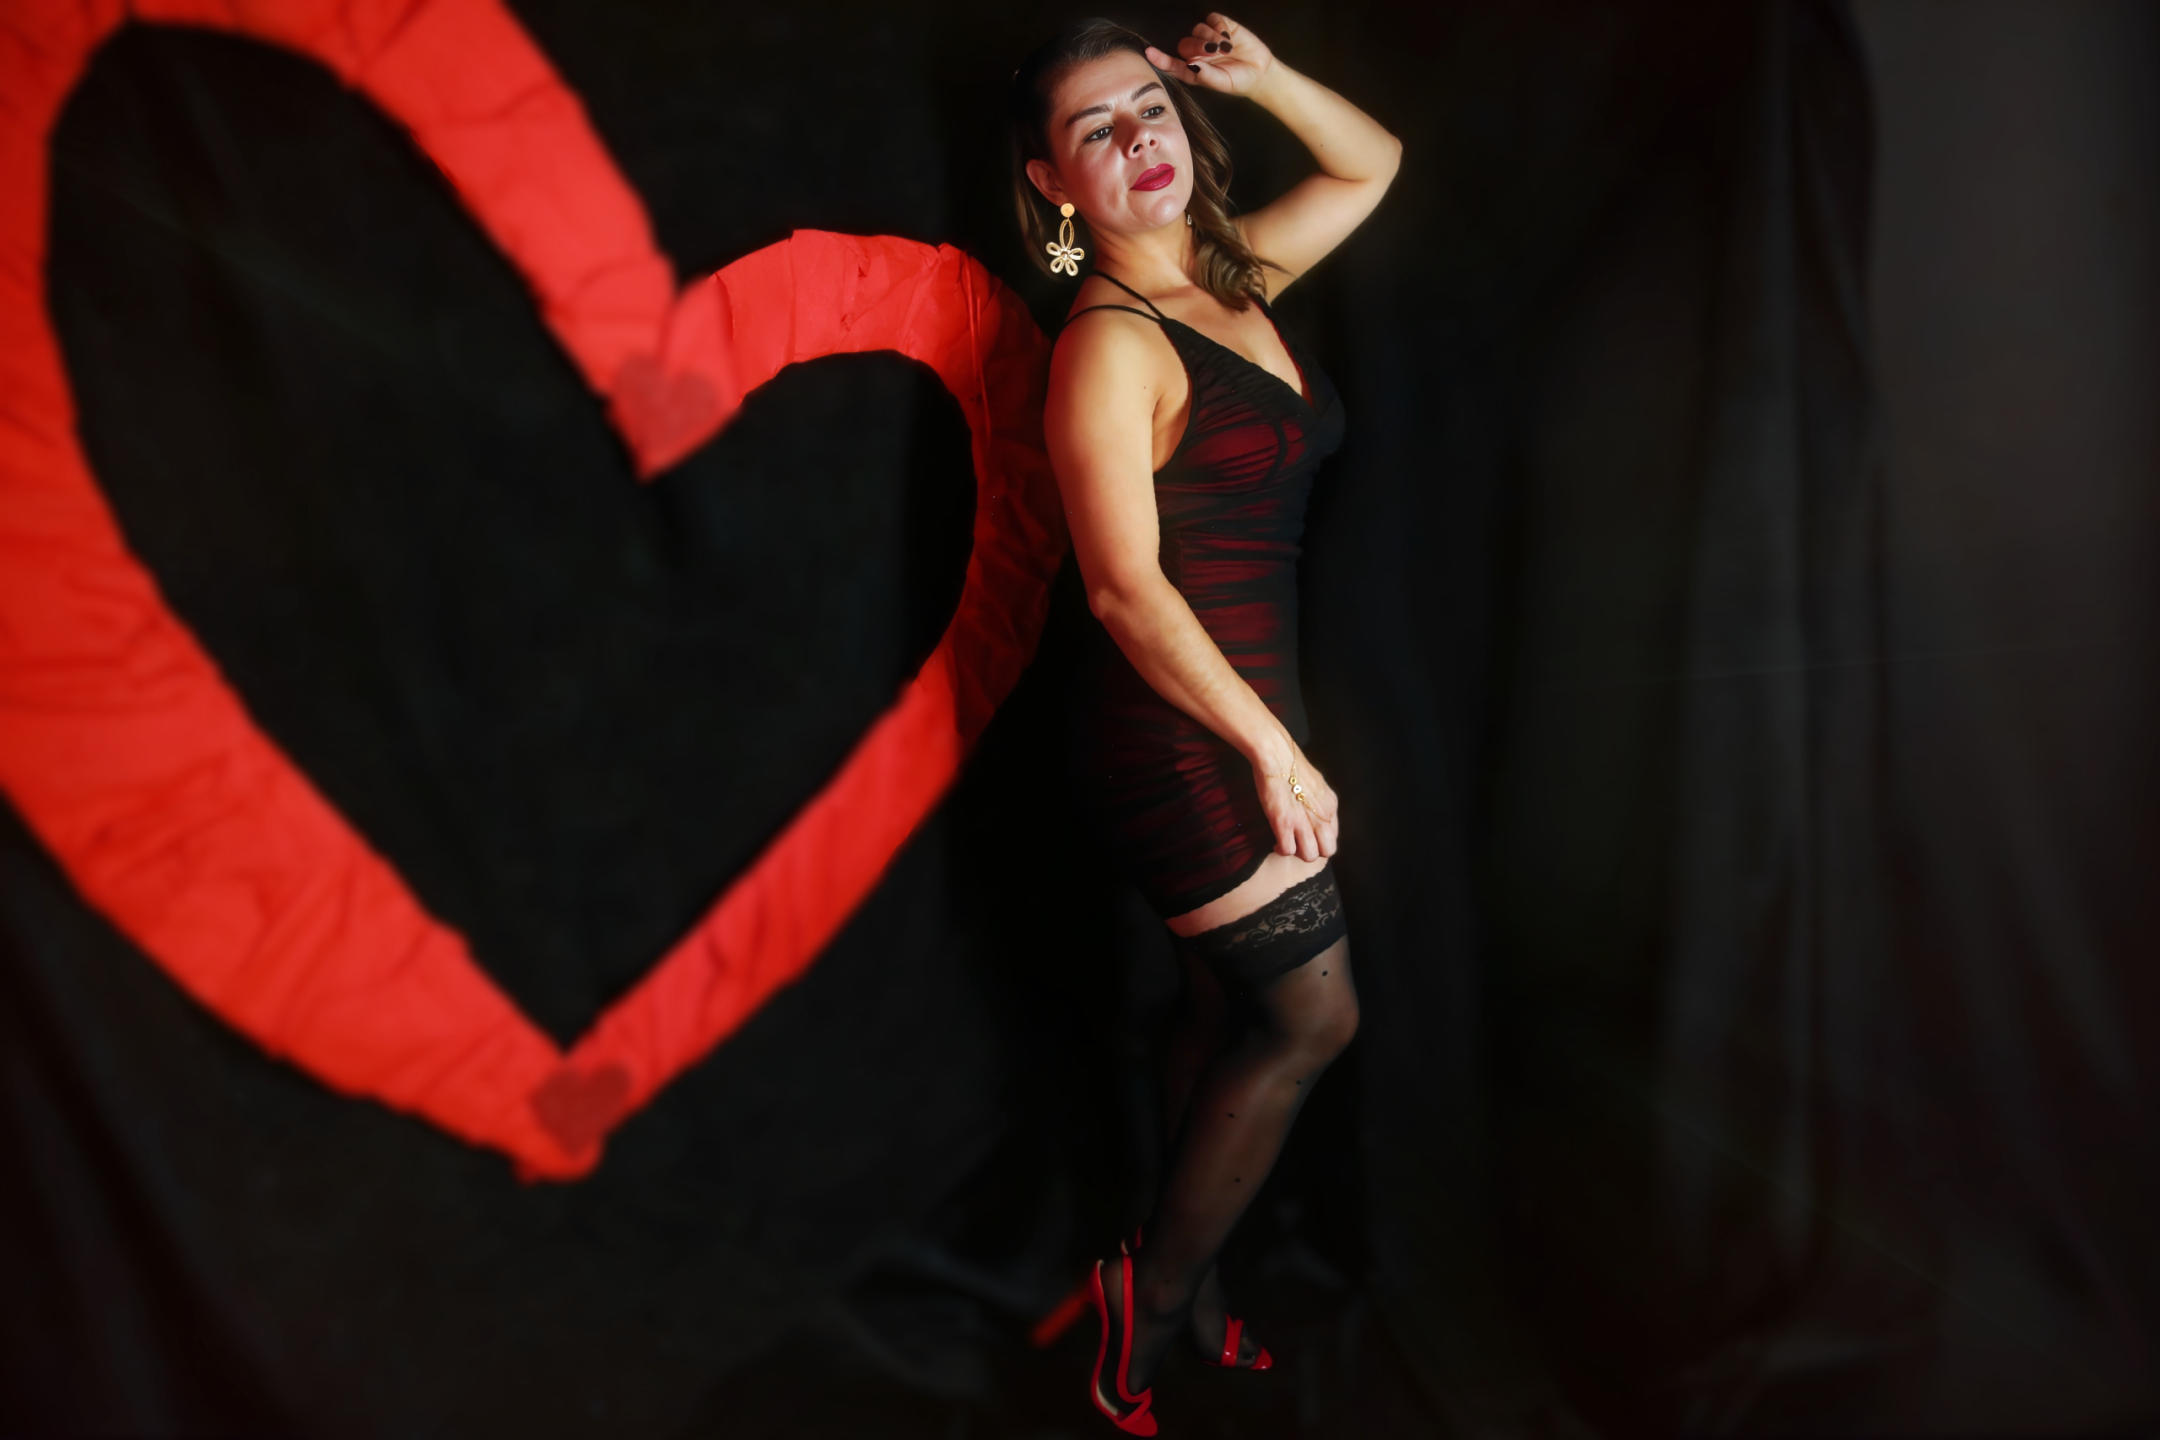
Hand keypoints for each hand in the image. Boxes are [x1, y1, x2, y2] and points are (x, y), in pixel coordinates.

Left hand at [1144, 13, 1276, 98]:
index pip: (1172, 63)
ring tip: (1225, 47)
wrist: (1260, 71)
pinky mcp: (1221, 26)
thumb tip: (1191, 63)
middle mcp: (1197, 53)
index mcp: (1193, 69)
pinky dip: (1218, 26)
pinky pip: (1211, 19)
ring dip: (1209, 37)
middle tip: (1213, 52)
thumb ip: (1205, 75)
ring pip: (1197, 29)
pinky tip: (1228, 36)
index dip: (1160, 58)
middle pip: (1184, 43)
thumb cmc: (1238, 81)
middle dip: (1197, 47)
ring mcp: (1208, 38)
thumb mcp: (1221, 83)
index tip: (1149, 52)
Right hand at [1252, 742, 1338, 862]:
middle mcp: (1322, 816)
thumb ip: (1318, 800)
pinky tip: (1276, 841)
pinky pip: (1288, 850)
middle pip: (1327, 850)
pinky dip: (1281, 849)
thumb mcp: (1315, 782)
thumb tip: (1312, 808)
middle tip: (1299, 843)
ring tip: (1287, 843)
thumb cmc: (1290, 763)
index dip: (1320, 839)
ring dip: (1297, 852)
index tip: (1308, 836)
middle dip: (1313, 850)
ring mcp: (1304, 821)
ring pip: (1309, 855)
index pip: (1333, 835)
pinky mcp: (1284, 823)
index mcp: (1330, 805)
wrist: (1277, 754)